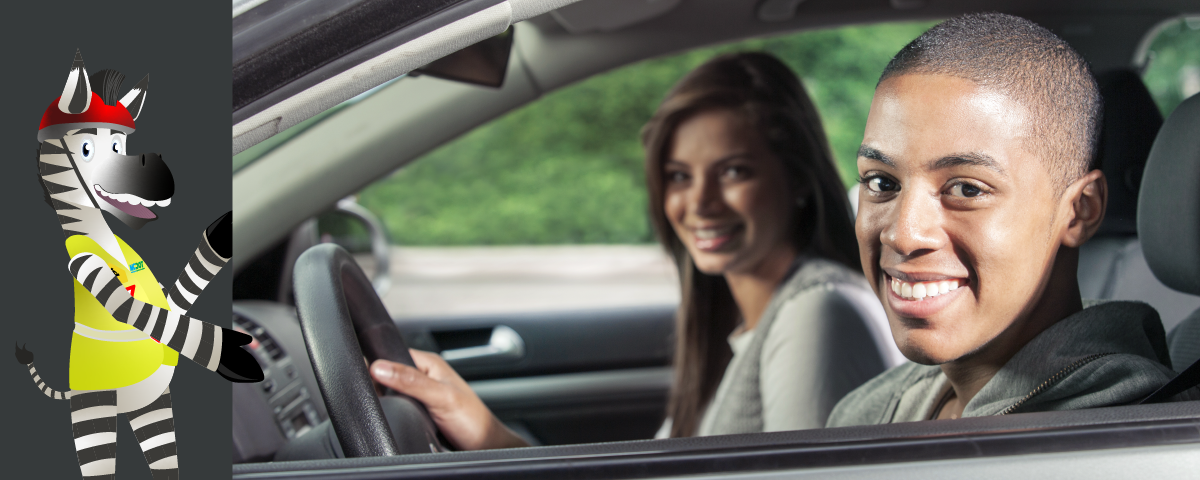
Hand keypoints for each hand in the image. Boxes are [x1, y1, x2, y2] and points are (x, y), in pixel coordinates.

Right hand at [370, 349, 528, 450]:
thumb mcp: (441, 397)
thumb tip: (381, 368)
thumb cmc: (473, 419)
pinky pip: (397, 408)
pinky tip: (398, 418)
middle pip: (389, 375)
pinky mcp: (418, 411)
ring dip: (389, 402)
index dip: (378, 365)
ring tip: (396, 409)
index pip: (392, 354)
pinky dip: (394, 413)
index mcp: (429, 363)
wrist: (483, 446)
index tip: (370, 378)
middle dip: (382, 386)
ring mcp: (420, 394)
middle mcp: (424, 376)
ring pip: (392, 394)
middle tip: (387, 399)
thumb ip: (411, 381)